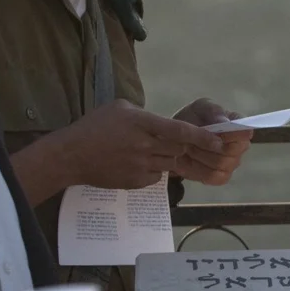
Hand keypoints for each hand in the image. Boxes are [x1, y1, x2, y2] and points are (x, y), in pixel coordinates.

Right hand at [60, 100, 223, 189]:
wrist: (70, 156)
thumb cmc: (94, 127)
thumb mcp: (120, 108)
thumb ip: (145, 114)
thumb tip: (165, 123)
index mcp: (141, 123)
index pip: (180, 130)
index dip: (203, 137)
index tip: (219, 141)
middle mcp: (144, 145)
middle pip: (179, 149)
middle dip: (179, 146)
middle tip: (166, 142)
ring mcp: (140, 165)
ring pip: (169, 163)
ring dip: (165, 158)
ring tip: (146, 151)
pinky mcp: (136, 182)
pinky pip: (157, 177)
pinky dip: (153, 171)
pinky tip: (135, 163)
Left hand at [171, 98, 251, 184]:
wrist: (175, 137)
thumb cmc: (193, 119)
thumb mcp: (200, 108)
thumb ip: (213, 112)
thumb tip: (225, 121)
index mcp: (240, 127)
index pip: (245, 134)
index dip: (230, 134)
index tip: (211, 131)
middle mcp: (241, 147)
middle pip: (231, 152)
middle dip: (207, 146)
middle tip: (190, 139)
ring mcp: (232, 164)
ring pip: (219, 164)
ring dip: (198, 156)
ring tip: (186, 148)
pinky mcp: (221, 177)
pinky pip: (212, 177)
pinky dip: (196, 169)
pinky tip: (186, 161)